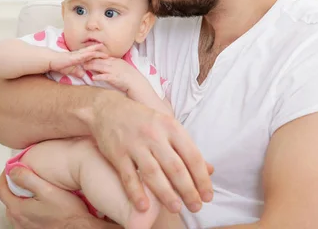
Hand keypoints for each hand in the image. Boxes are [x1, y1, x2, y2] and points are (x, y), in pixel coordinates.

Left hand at [0, 167, 110, 228]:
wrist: (79, 228)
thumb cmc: (67, 213)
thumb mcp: (47, 189)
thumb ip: (28, 178)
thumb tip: (14, 170)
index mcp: (19, 209)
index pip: (2, 191)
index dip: (5, 177)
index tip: (10, 169)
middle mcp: (19, 221)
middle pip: (8, 200)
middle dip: (13, 187)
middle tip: (22, 177)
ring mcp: (25, 228)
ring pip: (15, 210)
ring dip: (20, 199)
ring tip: (32, 190)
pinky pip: (24, 218)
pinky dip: (26, 208)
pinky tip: (39, 204)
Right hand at [49, 44, 107, 78]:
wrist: (51, 61)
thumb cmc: (60, 64)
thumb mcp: (71, 70)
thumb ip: (77, 72)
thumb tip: (83, 75)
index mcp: (79, 57)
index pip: (91, 55)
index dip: (98, 55)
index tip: (106, 56)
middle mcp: (79, 54)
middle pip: (92, 52)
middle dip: (100, 52)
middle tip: (109, 53)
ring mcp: (76, 55)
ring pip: (88, 52)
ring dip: (96, 51)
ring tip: (103, 51)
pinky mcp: (73, 57)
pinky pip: (81, 56)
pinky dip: (87, 55)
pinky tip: (92, 54)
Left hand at [85, 57, 145, 92]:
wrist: (136, 82)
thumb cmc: (129, 76)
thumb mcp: (121, 67)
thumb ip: (112, 65)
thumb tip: (103, 65)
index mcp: (116, 61)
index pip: (103, 57)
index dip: (94, 56)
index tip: (87, 56)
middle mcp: (114, 64)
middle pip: (100, 61)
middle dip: (90, 60)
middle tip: (81, 60)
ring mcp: (114, 71)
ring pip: (101, 67)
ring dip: (92, 67)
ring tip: (84, 67)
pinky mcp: (115, 78)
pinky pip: (105, 77)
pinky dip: (99, 77)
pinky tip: (93, 78)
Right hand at [87, 94, 213, 214]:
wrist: (108, 108)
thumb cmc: (143, 120)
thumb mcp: (168, 127)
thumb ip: (187, 148)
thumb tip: (210, 170)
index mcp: (171, 127)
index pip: (192, 156)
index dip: (202, 178)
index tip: (208, 196)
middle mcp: (154, 135)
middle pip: (175, 167)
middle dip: (188, 190)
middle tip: (196, 207)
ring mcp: (134, 144)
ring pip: (153, 173)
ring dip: (166, 194)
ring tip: (177, 208)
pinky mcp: (117, 153)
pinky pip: (128, 176)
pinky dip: (136, 192)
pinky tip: (144, 207)